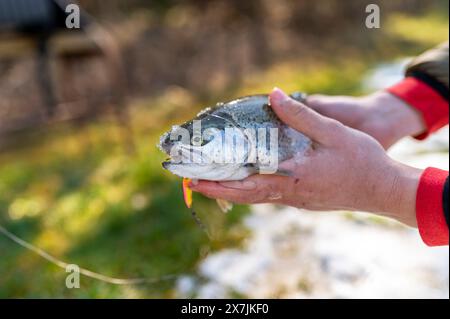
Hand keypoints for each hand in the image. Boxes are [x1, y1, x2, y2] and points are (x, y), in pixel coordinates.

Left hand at [190, 88, 422, 226]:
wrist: (384, 190)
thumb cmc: (362, 160)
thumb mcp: (332, 132)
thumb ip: (300, 115)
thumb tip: (273, 96)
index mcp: (294, 177)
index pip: (248, 185)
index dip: (220, 185)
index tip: (196, 182)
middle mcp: (290, 193)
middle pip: (245, 196)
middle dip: (217, 191)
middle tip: (192, 183)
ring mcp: (296, 200)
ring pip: (257, 197)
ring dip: (232, 190)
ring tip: (212, 180)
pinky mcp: (303, 200)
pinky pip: (270, 195)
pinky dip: (251, 189)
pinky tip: (246, 179)